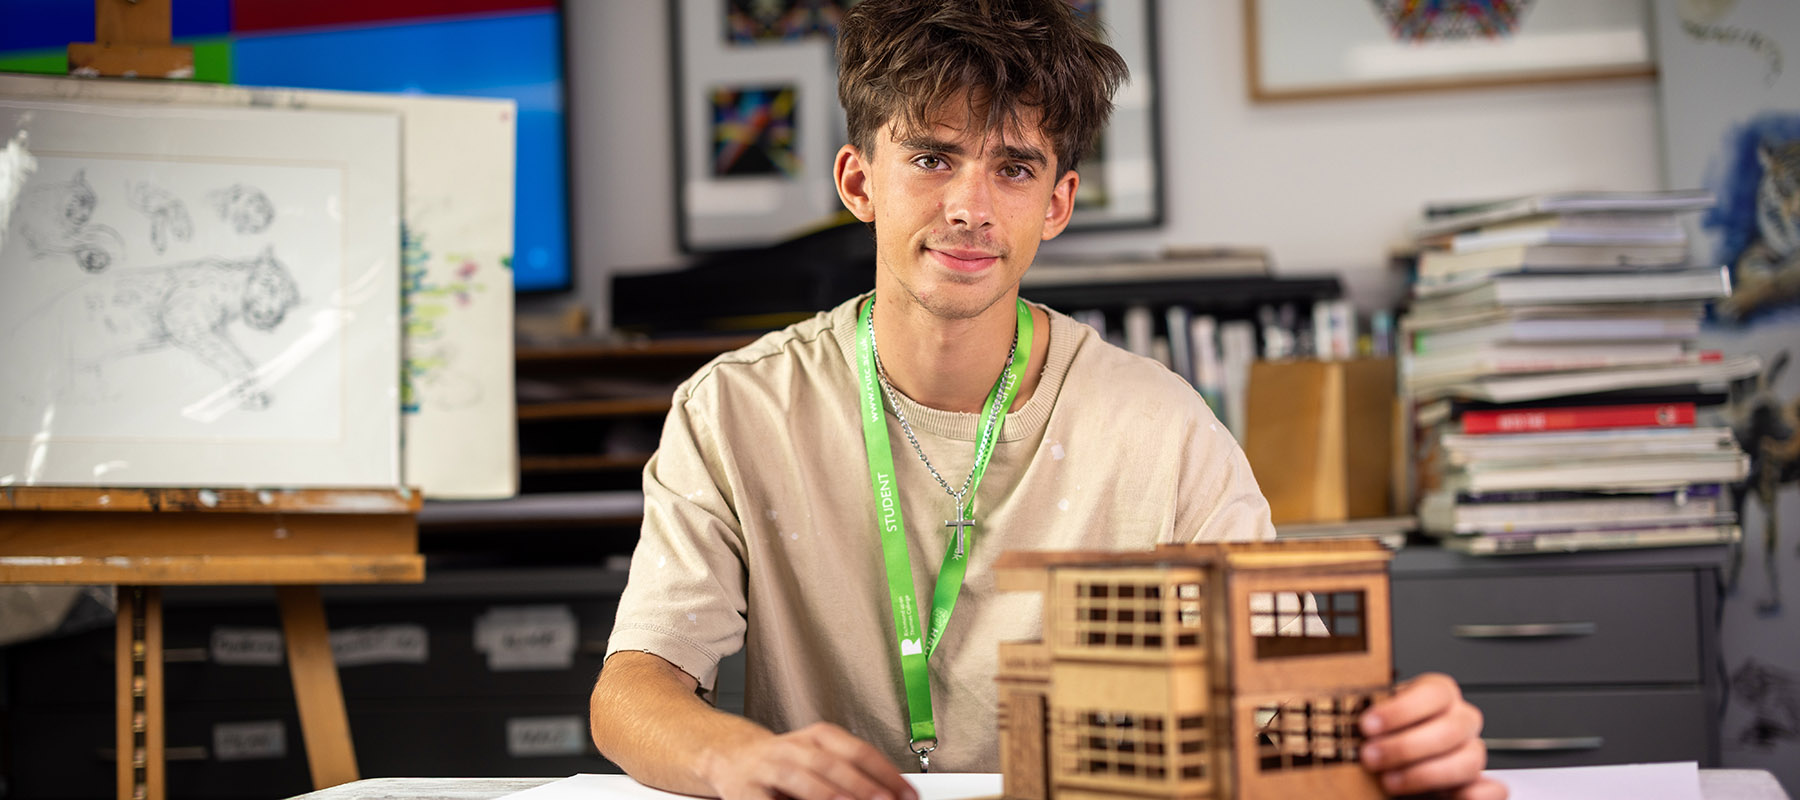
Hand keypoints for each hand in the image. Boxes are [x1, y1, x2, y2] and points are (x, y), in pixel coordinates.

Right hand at [699, 721, 916, 799]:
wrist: (729, 757)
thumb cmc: (783, 764)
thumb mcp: (818, 759)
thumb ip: (851, 775)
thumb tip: (891, 795)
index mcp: (817, 737)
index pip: (857, 750)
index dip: (885, 772)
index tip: (907, 794)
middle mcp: (792, 747)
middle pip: (829, 762)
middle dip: (860, 784)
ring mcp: (766, 767)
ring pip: (797, 775)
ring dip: (824, 792)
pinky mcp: (745, 790)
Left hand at [1359, 673, 1506, 798]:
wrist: (1386, 768)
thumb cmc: (1381, 738)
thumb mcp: (1373, 722)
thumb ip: (1369, 719)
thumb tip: (1344, 718)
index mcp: (1438, 696)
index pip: (1435, 692)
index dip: (1401, 709)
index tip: (1366, 725)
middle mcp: (1460, 721)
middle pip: (1451, 728)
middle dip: (1406, 745)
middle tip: (1370, 757)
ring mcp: (1472, 753)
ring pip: (1470, 759)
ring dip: (1427, 773)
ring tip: (1389, 781)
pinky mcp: (1479, 786)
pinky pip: (1493, 791)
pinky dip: (1475, 795)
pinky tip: (1446, 796)